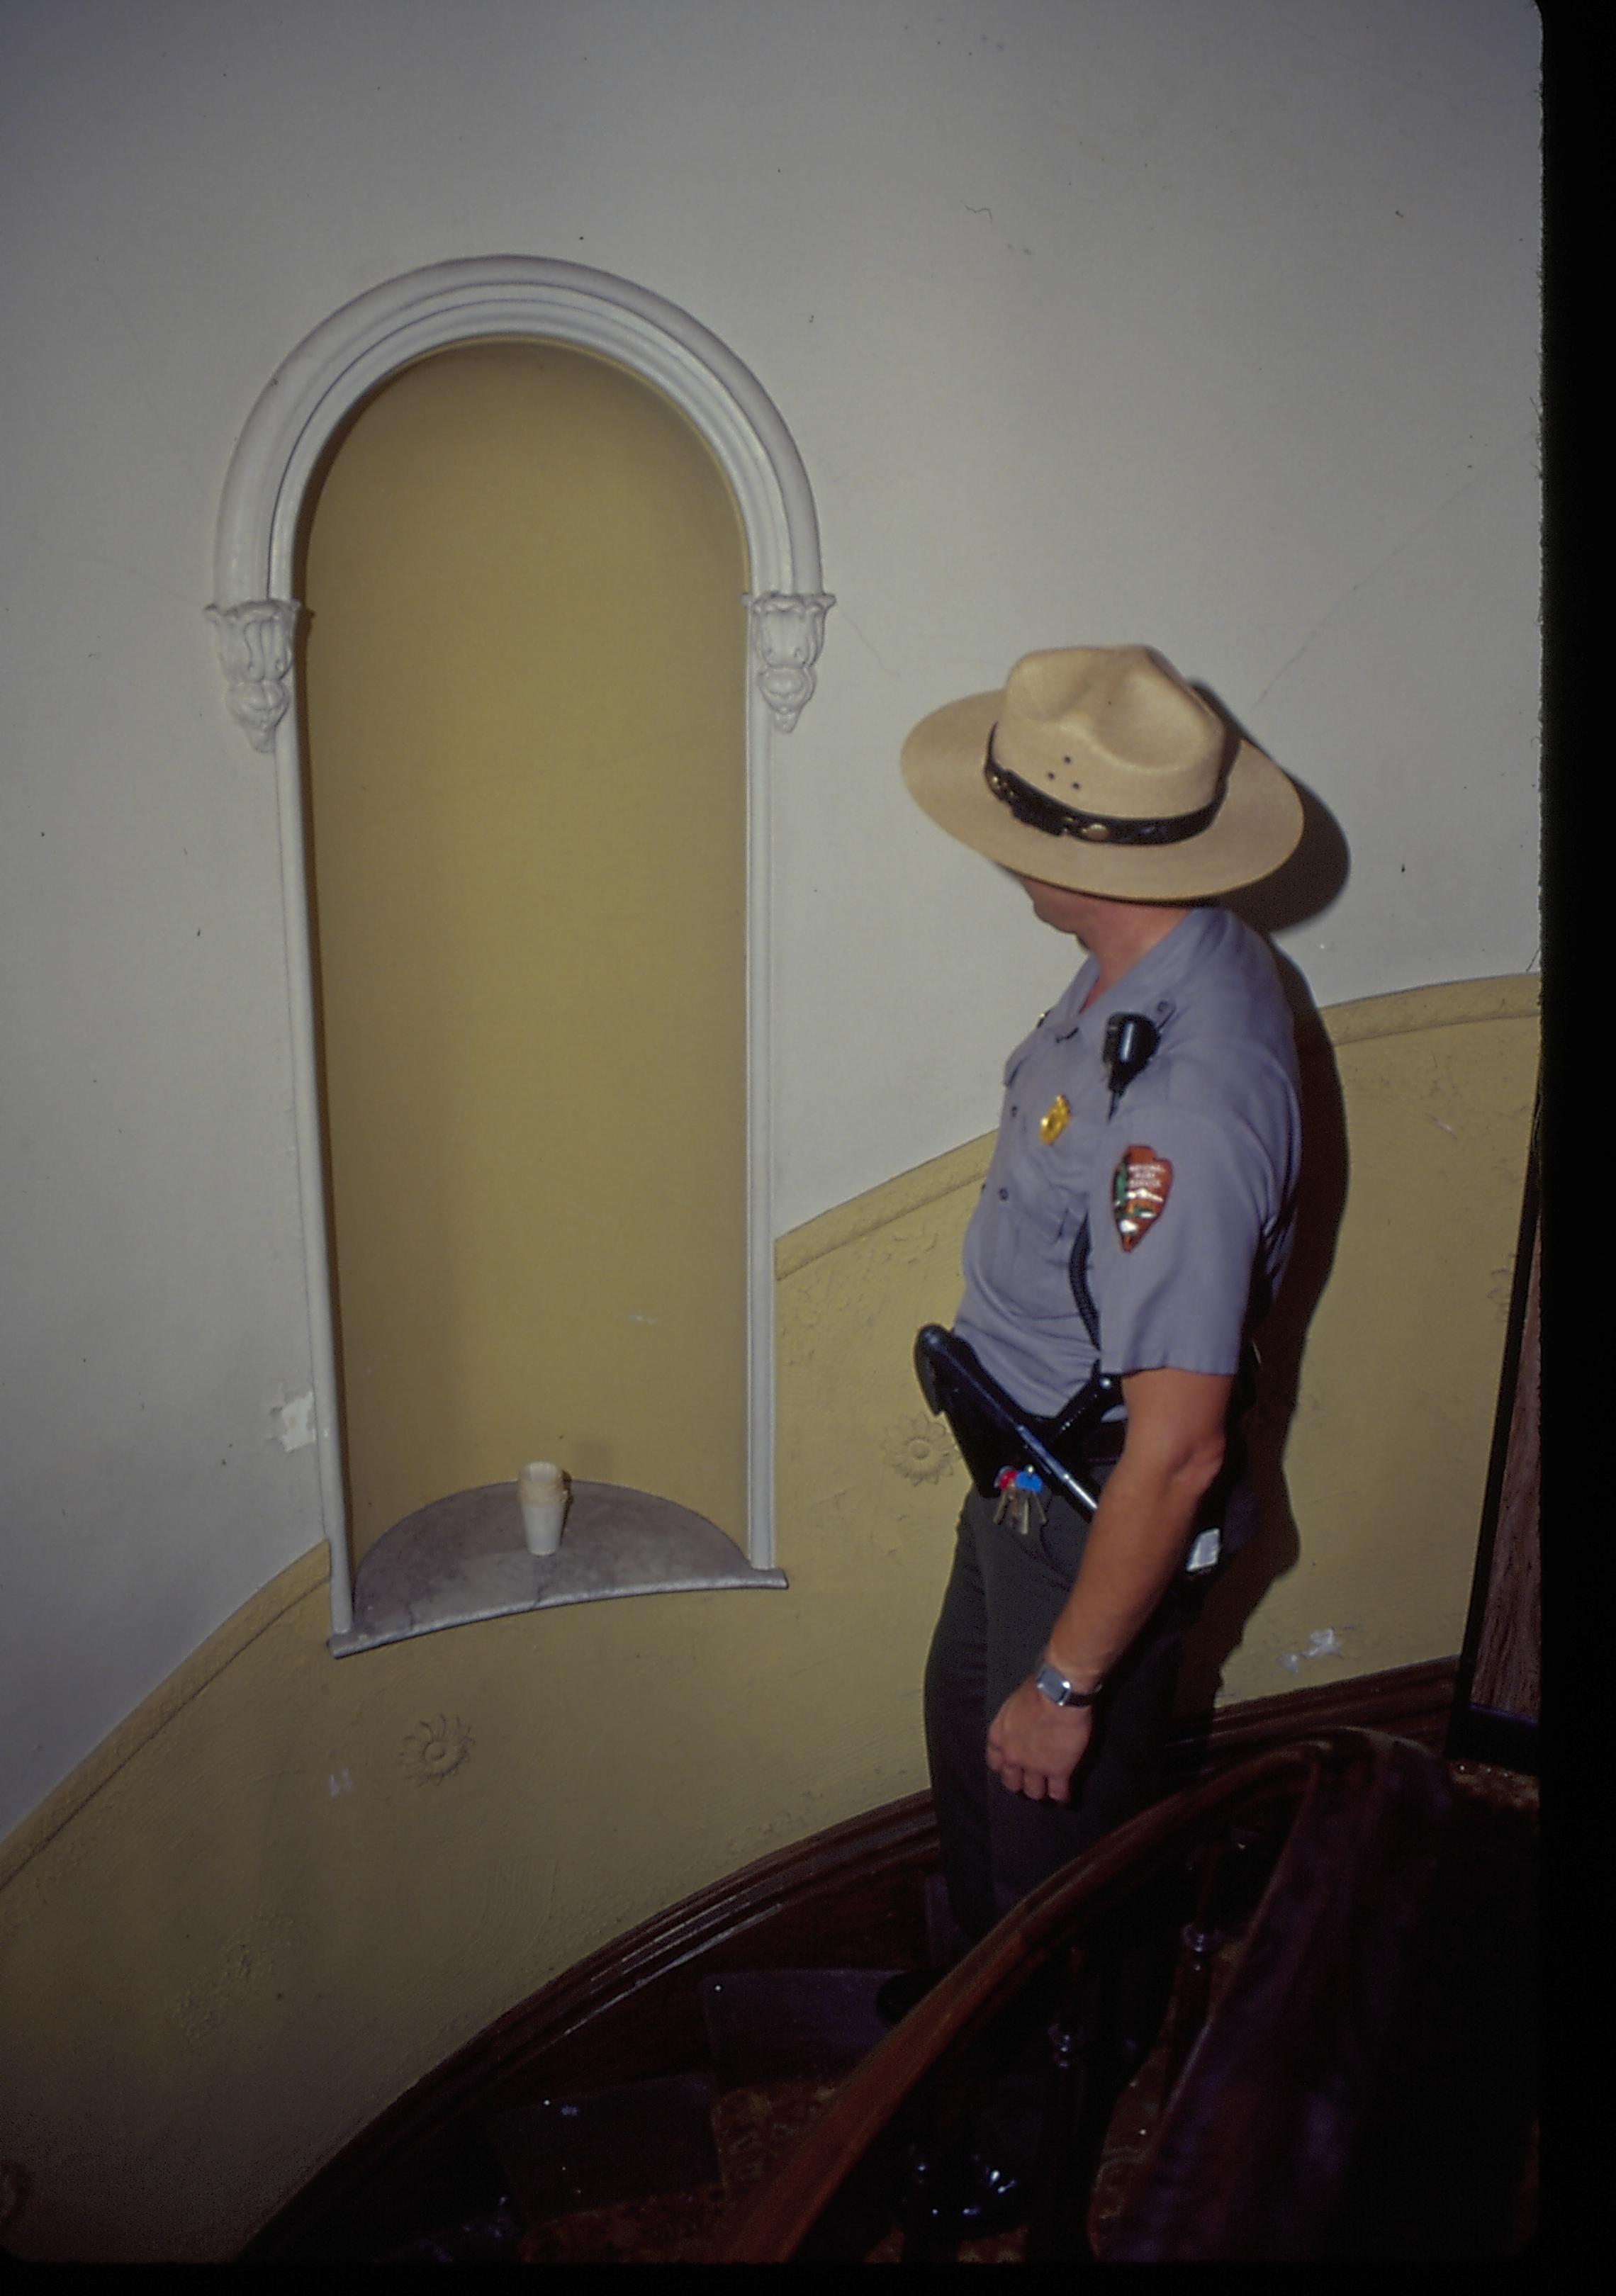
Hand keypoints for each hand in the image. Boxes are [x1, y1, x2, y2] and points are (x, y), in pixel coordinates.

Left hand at [986, 1679, 1094, 1801]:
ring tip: (1047, 1791)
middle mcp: (1013, 1756)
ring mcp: (1035, 1767)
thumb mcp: (1014, 1703)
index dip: (1004, 1767)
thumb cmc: (1038, 1689)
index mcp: (999, 1736)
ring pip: (1034, 1791)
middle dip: (1020, 1783)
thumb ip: (1015, 1720)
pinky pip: (1058, 1793)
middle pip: (1012, 1781)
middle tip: (1029, 1782)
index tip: (1012, 1768)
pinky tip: (1064, 1798)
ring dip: (1040, 1791)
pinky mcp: (1058, 1771)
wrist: (1059, 1693)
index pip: (995, 1762)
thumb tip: (1023, 1721)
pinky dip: (1062, 1797)